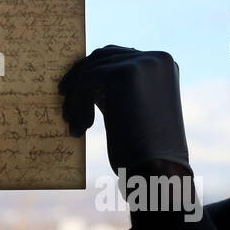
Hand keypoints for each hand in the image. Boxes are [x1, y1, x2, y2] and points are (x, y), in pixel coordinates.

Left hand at [59, 45, 189, 171]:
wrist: (158, 173)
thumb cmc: (145, 152)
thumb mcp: (134, 111)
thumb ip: (118, 90)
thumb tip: (85, 79)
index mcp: (163, 65)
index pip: (119, 56)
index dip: (93, 73)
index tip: (74, 94)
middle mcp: (156, 59)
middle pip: (103, 56)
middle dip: (80, 80)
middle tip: (65, 105)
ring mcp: (142, 63)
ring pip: (91, 69)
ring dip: (75, 96)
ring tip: (72, 123)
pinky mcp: (124, 74)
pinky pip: (86, 81)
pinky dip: (76, 103)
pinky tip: (80, 129)